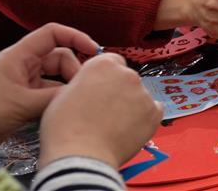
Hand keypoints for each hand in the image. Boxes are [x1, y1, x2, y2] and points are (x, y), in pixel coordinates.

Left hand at [0, 23, 98, 147]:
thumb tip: (84, 95)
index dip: (76, 37)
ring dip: (67, 88)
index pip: (53, 34)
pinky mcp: (22, 103)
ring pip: (56, 79)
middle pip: (60, 57)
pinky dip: (58, 101)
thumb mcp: (21, 104)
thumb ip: (55, 98)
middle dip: (75, 70)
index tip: (95, 52)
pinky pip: (48, 96)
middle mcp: (24, 66)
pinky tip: (66, 112)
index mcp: (20, 56)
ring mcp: (24, 85)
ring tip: (78, 102)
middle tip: (84, 89)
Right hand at [38, 53, 161, 168]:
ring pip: (139, 95)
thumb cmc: (65, 129)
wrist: (81, 156)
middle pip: (126, 78)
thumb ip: (83, 82)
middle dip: (119, 90)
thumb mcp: (63, 94)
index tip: (100, 88)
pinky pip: (153, 110)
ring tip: (114, 124)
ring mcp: (143, 93)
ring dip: (131, 104)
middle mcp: (127, 74)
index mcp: (103, 65)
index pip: (112, 61)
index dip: (105, 76)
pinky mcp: (154, 112)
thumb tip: (90, 84)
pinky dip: (144, 117)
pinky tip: (129, 128)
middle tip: (105, 110)